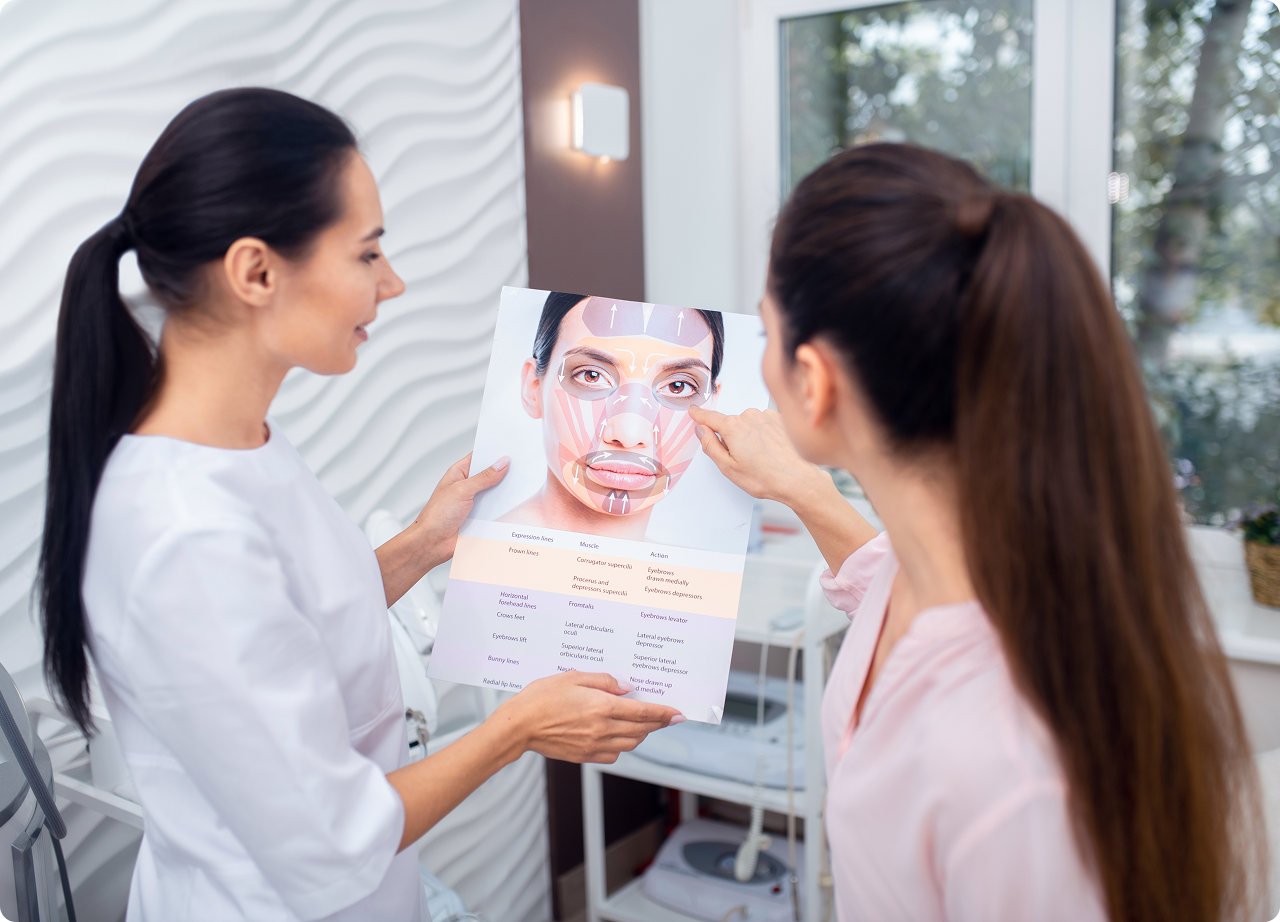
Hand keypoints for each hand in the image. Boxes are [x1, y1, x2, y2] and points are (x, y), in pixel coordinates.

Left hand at [377, 453, 507, 605]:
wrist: (432, 543)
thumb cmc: (436, 516)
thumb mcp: (461, 490)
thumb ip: (483, 477)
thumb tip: (501, 464)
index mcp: (459, 474)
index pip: (479, 457)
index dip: (493, 452)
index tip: (511, 449)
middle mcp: (467, 487)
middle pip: (490, 475)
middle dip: (504, 473)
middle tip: (521, 468)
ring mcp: (474, 503)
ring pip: (495, 494)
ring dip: (504, 493)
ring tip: (520, 487)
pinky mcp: (481, 518)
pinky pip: (496, 511)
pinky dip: (503, 510)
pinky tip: (513, 507)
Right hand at [491, 671, 681, 763]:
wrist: (518, 726)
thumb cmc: (541, 698)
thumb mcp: (573, 676)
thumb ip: (604, 681)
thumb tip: (626, 688)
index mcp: (601, 707)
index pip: (643, 713)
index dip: (664, 714)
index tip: (678, 714)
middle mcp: (602, 729)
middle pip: (641, 730)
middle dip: (657, 723)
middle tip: (667, 717)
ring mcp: (594, 746)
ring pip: (631, 744)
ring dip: (642, 734)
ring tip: (644, 724)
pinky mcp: (584, 756)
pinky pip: (614, 754)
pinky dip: (623, 745)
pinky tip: (619, 735)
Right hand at [689, 407, 877, 569]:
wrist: (799, 479)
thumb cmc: (765, 478)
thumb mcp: (728, 467)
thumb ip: (710, 445)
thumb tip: (701, 430)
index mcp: (733, 426)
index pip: (709, 417)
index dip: (699, 415)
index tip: (693, 411)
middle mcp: (749, 416)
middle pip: (731, 424)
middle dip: (731, 438)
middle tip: (741, 460)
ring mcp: (766, 416)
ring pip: (748, 425)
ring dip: (749, 437)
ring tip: (761, 458)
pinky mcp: (780, 419)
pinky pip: (763, 425)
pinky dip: (763, 435)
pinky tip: (771, 452)